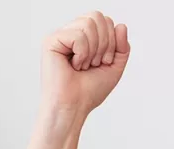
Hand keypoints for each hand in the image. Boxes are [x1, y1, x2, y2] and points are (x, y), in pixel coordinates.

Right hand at [39, 11, 129, 131]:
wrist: (74, 107)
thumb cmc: (89, 91)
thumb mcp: (114, 67)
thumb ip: (122, 47)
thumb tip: (121, 25)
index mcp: (85, 37)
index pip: (105, 20)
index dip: (112, 40)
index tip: (105, 61)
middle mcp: (71, 33)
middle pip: (98, 17)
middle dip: (105, 43)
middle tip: (96, 63)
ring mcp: (60, 36)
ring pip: (89, 23)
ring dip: (94, 50)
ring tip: (84, 65)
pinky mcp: (51, 41)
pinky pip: (78, 35)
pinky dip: (83, 53)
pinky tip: (74, 65)